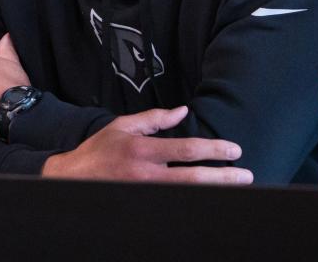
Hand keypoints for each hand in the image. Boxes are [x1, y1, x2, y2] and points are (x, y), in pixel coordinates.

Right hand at [42, 106, 253, 184]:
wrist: (71, 180)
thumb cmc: (98, 151)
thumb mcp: (123, 126)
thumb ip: (154, 119)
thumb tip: (183, 111)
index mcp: (143, 150)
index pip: (186, 150)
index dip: (214, 150)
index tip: (235, 150)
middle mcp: (146, 174)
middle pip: (193, 178)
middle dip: (223, 177)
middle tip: (246, 175)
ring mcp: (144, 193)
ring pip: (186, 196)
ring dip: (213, 192)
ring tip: (236, 189)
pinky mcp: (142, 205)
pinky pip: (173, 205)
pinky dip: (194, 203)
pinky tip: (211, 201)